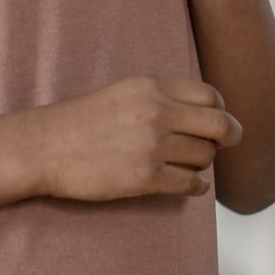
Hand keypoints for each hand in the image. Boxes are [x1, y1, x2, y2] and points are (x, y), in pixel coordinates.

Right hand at [38, 76, 243, 200]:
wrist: (47, 146)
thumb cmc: (85, 121)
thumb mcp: (126, 91)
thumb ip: (163, 97)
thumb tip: (205, 113)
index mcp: (152, 87)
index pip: (210, 96)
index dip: (221, 110)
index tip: (217, 121)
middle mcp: (156, 113)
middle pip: (218, 125)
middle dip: (228, 136)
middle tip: (225, 144)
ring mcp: (151, 146)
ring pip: (205, 157)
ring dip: (203, 163)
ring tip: (188, 164)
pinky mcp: (144, 178)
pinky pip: (190, 184)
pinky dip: (196, 186)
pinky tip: (189, 184)